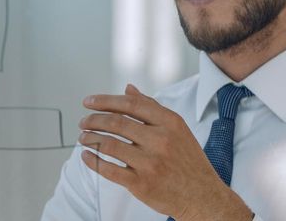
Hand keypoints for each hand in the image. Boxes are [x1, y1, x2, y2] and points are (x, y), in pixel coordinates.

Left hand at [78, 84, 251, 220]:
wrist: (203, 196)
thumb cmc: (188, 160)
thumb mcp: (177, 129)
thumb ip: (151, 108)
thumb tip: (128, 89)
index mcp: (170, 123)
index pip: (130, 104)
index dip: (105, 101)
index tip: (88, 102)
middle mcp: (160, 141)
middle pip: (116, 123)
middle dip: (93, 120)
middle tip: (83, 121)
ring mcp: (151, 163)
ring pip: (109, 145)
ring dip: (90, 138)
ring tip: (83, 137)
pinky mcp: (142, 183)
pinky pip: (109, 169)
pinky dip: (93, 161)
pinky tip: (86, 156)